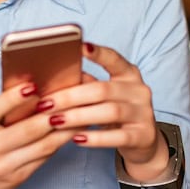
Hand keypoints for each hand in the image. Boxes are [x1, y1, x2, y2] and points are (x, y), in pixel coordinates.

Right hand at [0, 82, 75, 188]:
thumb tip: (33, 91)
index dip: (13, 98)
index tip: (32, 85)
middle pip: (27, 130)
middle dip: (51, 113)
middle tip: (70, 97)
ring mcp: (4, 167)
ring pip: (42, 145)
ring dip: (63, 129)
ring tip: (78, 113)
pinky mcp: (17, 179)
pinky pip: (43, 158)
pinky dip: (58, 143)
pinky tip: (68, 132)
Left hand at [42, 43, 170, 182]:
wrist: (142, 142)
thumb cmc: (115, 113)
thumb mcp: (104, 97)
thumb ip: (86, 85)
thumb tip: (55, 78)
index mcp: (128, 74)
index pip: (114, 59)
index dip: (99, 53)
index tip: (81, 46)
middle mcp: (139, 90)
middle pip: (102, 89)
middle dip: (70, 96)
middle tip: (45, 104)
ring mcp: (143, 113)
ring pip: (109, 111)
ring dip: (78, 116)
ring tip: (55, 121)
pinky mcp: (143, 135)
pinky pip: (117, 136)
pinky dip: (96, 138)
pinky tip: (77, 139)